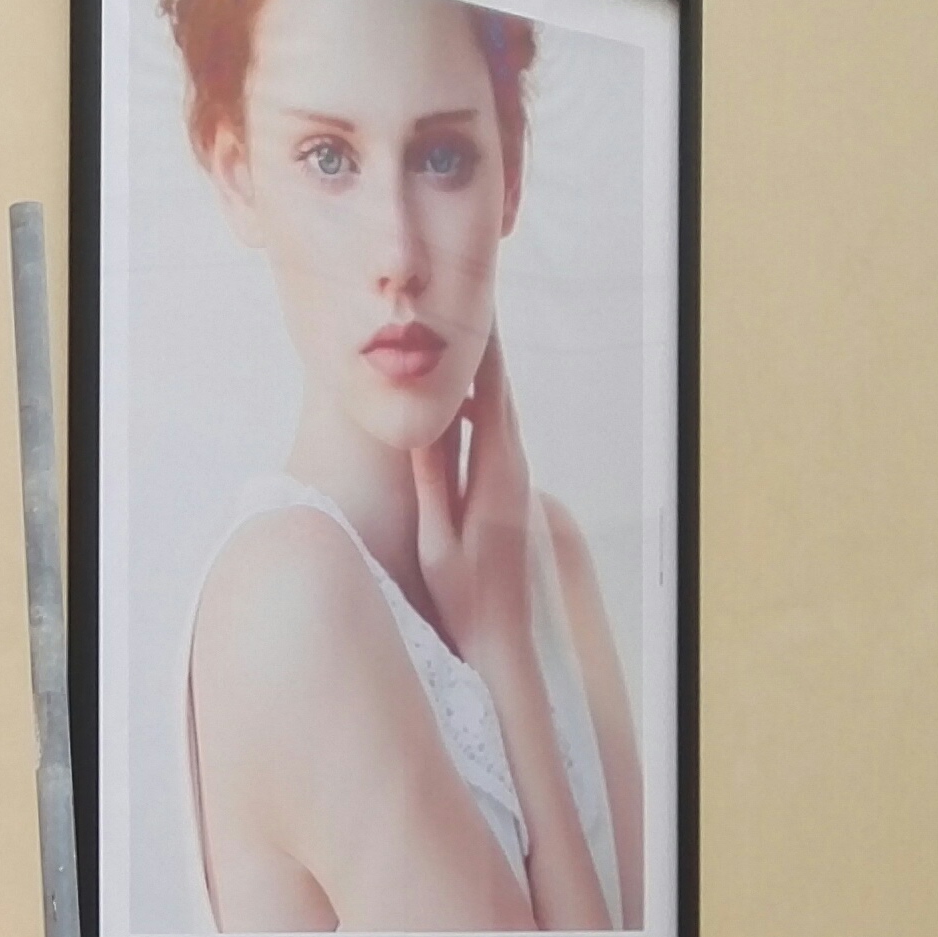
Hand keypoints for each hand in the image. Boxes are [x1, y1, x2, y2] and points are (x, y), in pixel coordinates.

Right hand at [410, 338, 535, 677]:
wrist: (504, 635)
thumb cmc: (464, 595)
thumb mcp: (437, 539)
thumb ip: (432, 481)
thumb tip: (423, 427)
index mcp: (496, 475)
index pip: (489, 396)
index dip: (480, 349)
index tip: (469, 308)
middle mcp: (513, 469)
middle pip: (500, 392)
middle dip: (483, 347)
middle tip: (466, 301)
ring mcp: (515, 479)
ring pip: (500, 411)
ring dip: (481, 373)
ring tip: (462, 334)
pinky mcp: (507, 490)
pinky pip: (494, 433)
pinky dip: (479, 405)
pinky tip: (462, 397)